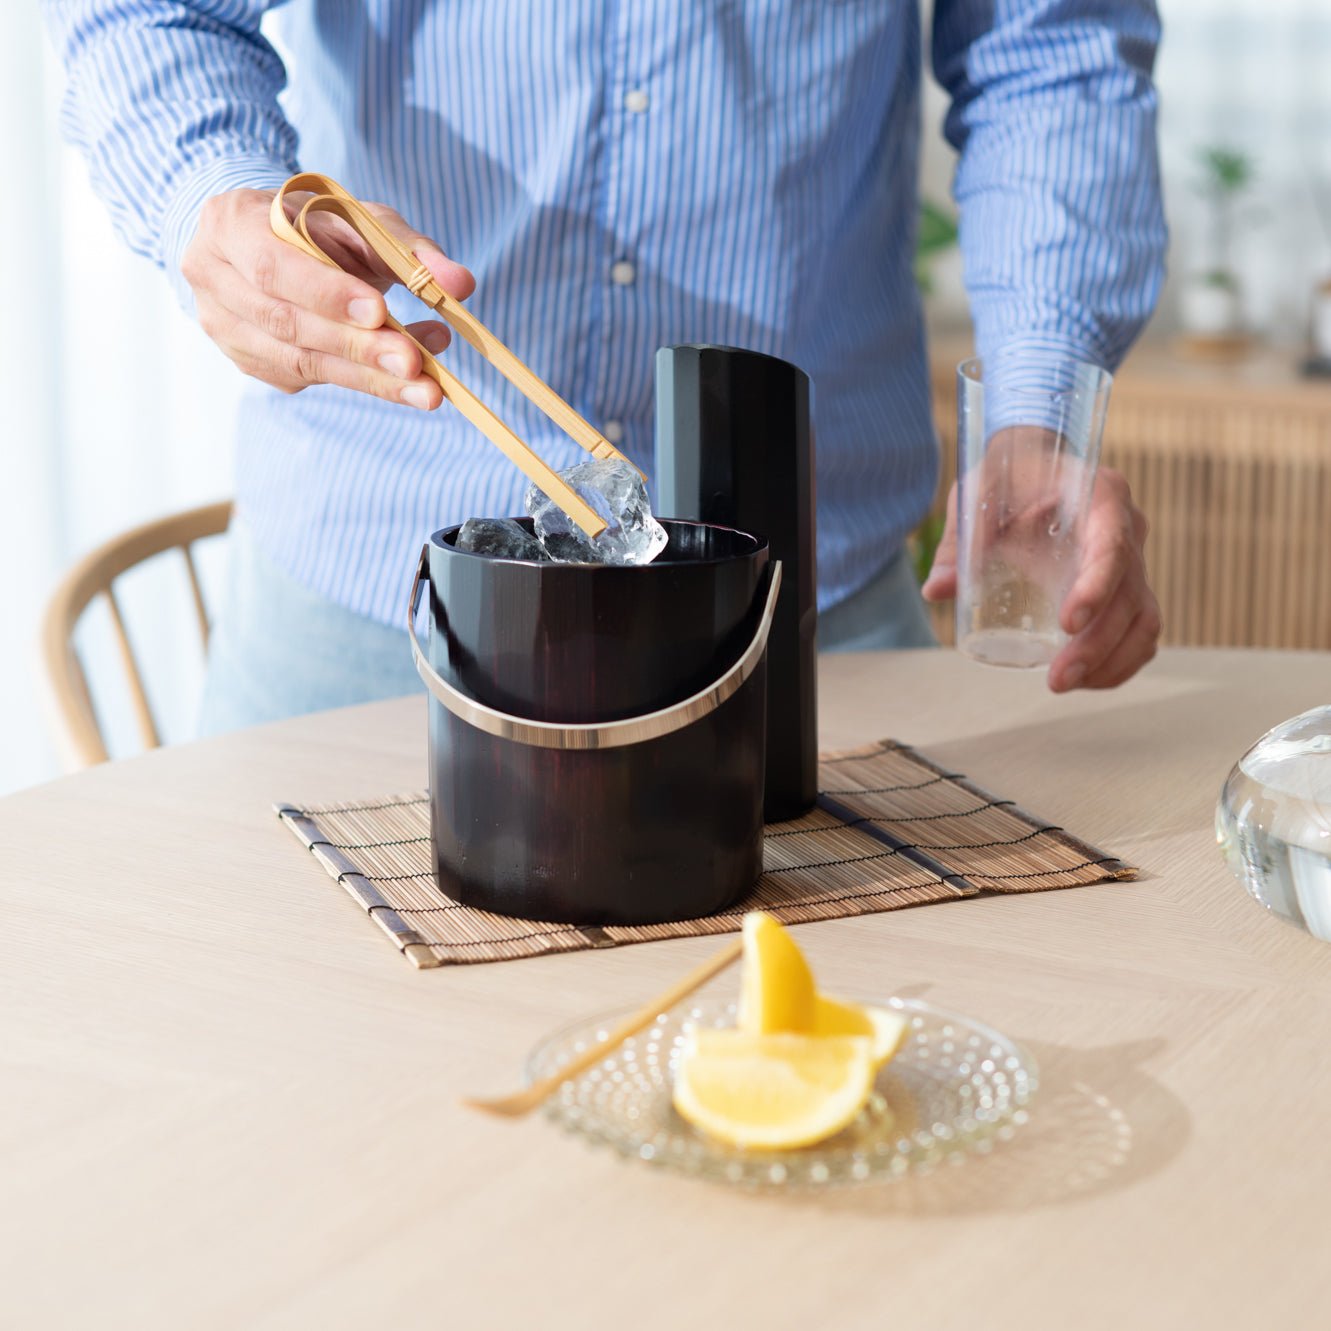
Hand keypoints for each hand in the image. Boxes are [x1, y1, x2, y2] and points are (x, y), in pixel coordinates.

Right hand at [181, 187, 475, 407]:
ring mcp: (226, 328)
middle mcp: (215, 279)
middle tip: (416, 364)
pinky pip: (308, 380)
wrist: (260, 241)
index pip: (273, 268)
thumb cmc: (313, 224)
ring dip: (368, 379)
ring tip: (427, 389)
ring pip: (299, 364)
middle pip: (288, 324)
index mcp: (230, 224)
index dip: (326, 294)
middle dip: (358, 348)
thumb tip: (461, 284)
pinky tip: (407, 383)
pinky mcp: (252, 363)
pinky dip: (362, 383)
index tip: (379, 312)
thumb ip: (408, 247)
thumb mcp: (359, 219)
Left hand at [922, 462, 1160, 691]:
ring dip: (1111, 661)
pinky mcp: (1127, 587)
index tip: (1068, 625)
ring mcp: (1134, 560)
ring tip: (1064, 685)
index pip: (1112, 547)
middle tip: (1056, 680)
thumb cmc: (1007, 478)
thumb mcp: (977, 496)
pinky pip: (1141, 630)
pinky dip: (1121, 662)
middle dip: (1097, 645)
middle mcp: (1128, 527)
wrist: (1034, 466)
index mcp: (1101, 496)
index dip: (1096, 589)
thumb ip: (958, 540)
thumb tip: (937, 590)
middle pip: (1130, 595)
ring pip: (1143, 619)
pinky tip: (1087, 681)